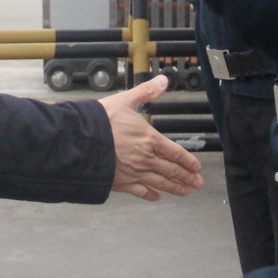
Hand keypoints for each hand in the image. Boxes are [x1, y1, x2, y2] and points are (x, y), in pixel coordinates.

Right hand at [100, 74, 203, 199]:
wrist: (80, 142)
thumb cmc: (101, 122)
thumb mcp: (125, 101)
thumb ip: (146, 92)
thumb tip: (162, 80)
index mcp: (149, 138)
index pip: (175, 152)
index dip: (188, 161)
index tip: (196, 167)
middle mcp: (145, 158)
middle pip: (171, 170)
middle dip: (187, 177)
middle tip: (197, 183)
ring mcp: (134, 172)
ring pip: (160, 183)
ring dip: (175, 188)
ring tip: (185, 192)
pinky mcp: (122, 183)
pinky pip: (140, 192)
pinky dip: (150, 195)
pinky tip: (156, 197)